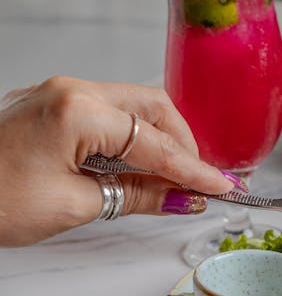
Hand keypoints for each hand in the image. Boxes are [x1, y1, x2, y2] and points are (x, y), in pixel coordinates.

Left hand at [0, 76, 236, 244]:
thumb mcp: (71, 206)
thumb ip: (135, 195)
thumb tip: (180, 197)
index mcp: (78, 109)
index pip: (155, 142)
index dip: (192, 169)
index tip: (221, 187)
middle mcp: (71, 89)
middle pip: (150, 106)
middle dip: (181, 141)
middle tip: (199, 178)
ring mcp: (56, 94)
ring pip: (128, 106)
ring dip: (155, 138)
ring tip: (173, 176)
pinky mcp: (46, 106)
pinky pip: (103, 112)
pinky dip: (127, 136)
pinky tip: (135, 164)